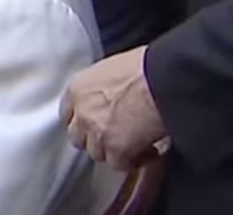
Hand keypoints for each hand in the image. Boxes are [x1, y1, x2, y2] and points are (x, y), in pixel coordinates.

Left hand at [62, 46, 167, 170]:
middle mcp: (82, 112)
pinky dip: (134, 161)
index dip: (83, 119)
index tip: (95, 122)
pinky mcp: (117, 150)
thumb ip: (101, 87)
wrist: (165, 81)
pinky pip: (119, 164)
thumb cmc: (147, 67)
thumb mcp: (113, 68)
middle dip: (94, 138)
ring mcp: (96, 133)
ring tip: (135, 144)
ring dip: (114, 151)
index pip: (67, 113)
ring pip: (97, 153)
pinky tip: (150, 150)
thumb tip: (110, 96)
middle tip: (115, 135)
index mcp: (77, 88)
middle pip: (78, 136)